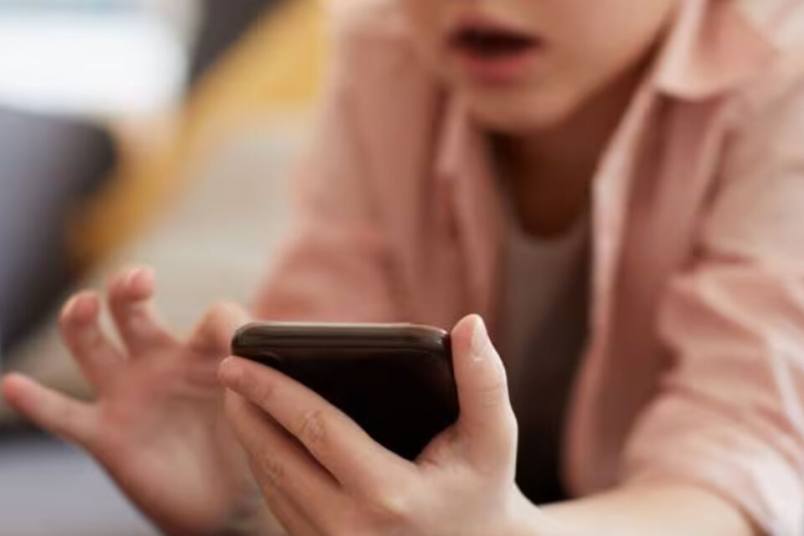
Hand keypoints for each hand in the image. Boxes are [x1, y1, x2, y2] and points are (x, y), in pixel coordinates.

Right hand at [2, 267, 277, 535]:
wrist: (225, 502)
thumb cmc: (246, 442)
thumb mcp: (261, 406)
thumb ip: (264, 376)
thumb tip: (271, 347)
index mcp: (204, 352)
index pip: (212, 318)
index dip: (224, 324)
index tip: (235, 341)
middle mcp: (160, 363)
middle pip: (133, 311)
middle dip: (129, 288)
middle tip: (140, 281)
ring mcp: (129, 395)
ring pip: (92, 347)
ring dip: (82, 322)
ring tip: (86, 306)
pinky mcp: (106, 434)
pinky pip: (64, 415)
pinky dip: (36, 402)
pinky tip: (13, 385)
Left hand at [220, 315, 561, 535]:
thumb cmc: (482, 487)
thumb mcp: (494, 437)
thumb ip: (484, 380)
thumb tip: (471, 325)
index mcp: (388, 496)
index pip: (315, 430)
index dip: (271, 390)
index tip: (236, 361)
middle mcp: (350, 530)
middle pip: (277, 460)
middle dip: (246, 412)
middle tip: (227, 372)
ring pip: (273, 487)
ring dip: (251, 441)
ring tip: (239, 399)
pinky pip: (282, 509)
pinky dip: (267, 470)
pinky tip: (265, 439)